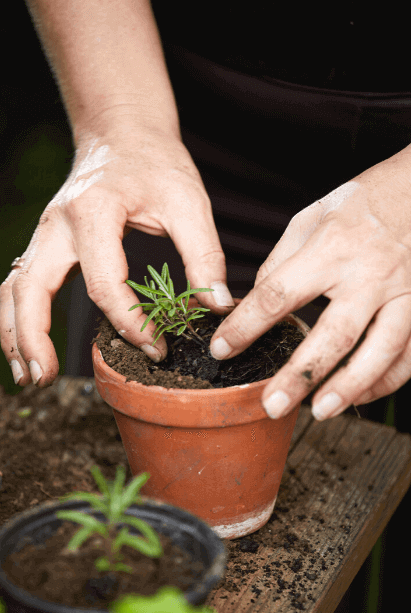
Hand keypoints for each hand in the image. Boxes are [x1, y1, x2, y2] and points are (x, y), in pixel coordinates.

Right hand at [0, 126, 233, 386]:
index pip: (105, 283)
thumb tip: (216, 306)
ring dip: (16, 334)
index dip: (131, 323)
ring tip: (30, 377)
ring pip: (14, 288)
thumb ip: (205, 254)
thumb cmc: (156, 164)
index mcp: (95, 211)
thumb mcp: (189, 202)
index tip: (158, 347)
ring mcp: (45, 233)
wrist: (124, 134)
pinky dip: (18, 318)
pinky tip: (28, 348)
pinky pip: (20, 283)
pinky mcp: (45, 242)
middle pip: (31, 287)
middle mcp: (58, 222)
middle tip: (45, 379)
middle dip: (34, 337)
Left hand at [210, 145, 410, 419]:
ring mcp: (403, 293)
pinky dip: (385, 381)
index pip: (278, 294)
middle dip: (300, 375)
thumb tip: (256, 300)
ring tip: (320, 412)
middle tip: (272, 405)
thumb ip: (283, 260)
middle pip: (332, 335)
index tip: (222, 349)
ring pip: (380, 352)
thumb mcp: (313, 216)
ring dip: (349, 388)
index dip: (245, 326)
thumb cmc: (364, 200)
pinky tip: (359, 395)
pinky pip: (408, 355)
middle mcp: (369, 274)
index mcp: (331, 248)